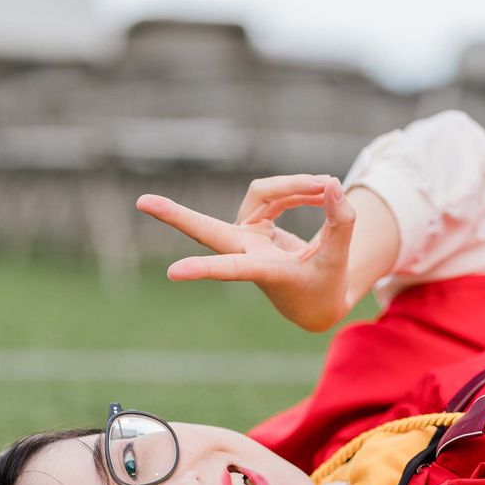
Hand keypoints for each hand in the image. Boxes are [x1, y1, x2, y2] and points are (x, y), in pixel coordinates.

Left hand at [136, 174, 356, 331]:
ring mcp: (245, 237)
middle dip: (176, 216)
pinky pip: (274, 193)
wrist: (314, 301)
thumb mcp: (339, 257)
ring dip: (297, 187)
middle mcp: (247, 252)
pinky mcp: (252, 224)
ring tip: (327, 187)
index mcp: (265, 271)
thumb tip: (330, 184)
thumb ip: (341, 222)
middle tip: (142, 202)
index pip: (232, 269)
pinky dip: (298, 189)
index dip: (205, 268)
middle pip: (208, 229)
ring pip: (266, 193)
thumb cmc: (325, 283)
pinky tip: (320, 191)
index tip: (173, 273)